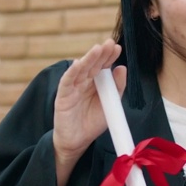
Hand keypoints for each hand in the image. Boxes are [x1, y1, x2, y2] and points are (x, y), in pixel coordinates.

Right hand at [53, 40, 125, 163]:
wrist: (77, 142)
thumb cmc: (93, 123)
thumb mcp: (110, 104)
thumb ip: (117, 88)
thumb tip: (122, 68)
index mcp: (96, 83)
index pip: (103, 66)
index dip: (109, 56)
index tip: (117, 47)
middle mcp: (84, 82)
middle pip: (93, 65)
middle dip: (101, 54)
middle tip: (109, 43)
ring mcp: (73, 88)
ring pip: (80, 70)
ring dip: (89, 59)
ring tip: (97, 48)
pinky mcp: (62, 96)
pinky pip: (67, 82)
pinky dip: (72, 72)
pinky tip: (78, 63)